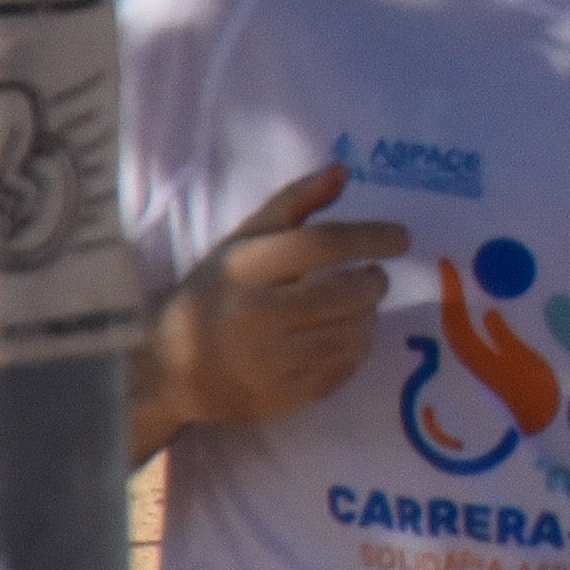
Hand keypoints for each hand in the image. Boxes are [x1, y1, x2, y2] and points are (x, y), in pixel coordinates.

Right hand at [138, 164, 407, 440]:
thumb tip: (344, 169)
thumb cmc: (215, 293)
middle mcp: (254, 317)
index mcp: (244, 270)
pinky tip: (348, 336)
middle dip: (374, 281)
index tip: (403, 238)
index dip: (370, 237)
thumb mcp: (244, 241)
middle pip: (343, 294)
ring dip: (368, 316)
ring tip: (360, 306)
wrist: (167, 368)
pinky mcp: (278, 400)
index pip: (321, 245)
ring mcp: (267, 364)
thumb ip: (295, 203)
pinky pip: (340, 372)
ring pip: (349, 336)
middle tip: (374, 276)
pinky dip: (356, 350)